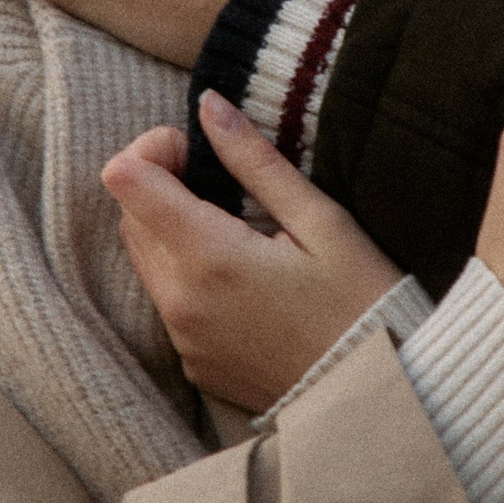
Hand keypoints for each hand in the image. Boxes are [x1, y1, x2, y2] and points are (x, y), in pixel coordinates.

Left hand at [102, 95, 399, 414]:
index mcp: (209, 256)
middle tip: (226, 187)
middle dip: (163, 186)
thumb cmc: (363, 304)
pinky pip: (169, 303)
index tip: (198, 152)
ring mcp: (183, 338)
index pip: (125, 179)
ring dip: (173, 231)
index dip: (154, 149)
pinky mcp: (193, 363)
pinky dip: (189, 277)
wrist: (378, 396)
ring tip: (240, 233)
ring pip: (145, 259)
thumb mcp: (321, 222)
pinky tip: (246, 281)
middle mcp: (181, 301)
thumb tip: (209, 106)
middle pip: (129, 216)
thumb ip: (255, 162)